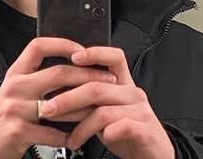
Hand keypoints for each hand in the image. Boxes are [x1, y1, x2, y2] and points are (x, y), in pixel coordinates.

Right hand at [0, 38, 116, 158]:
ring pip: (60, 104)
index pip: (38, 46)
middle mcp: (16, 86)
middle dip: (87, 76)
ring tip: (101, 107)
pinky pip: (52, 132)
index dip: (61, 44)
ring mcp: (16, 108)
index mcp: (17, 71)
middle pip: (57, 74)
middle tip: (107, 79)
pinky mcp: (19, 131)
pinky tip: (80, 134)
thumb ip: (38, 74)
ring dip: (85, 107)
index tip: (82, 49)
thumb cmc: (8, 110)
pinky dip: (69, 134)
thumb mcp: (18, 86)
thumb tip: (73, 63)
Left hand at [38, 47, 174, 158]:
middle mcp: (132, 92)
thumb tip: (56, 93)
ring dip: (80, 125)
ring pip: (103, 111)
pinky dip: (102, 134)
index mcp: (123, 83)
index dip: (94, 53)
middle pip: (97, 87)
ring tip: (68, 136)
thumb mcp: (105, 111)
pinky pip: (120, 127)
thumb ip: (88, 100)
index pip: (113, 57)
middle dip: (68, 98)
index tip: (73, 57)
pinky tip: (93, 142)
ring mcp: (140, 110)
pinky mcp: (145, 130)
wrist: (154, 154)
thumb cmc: (126, 131)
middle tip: (49, 108)